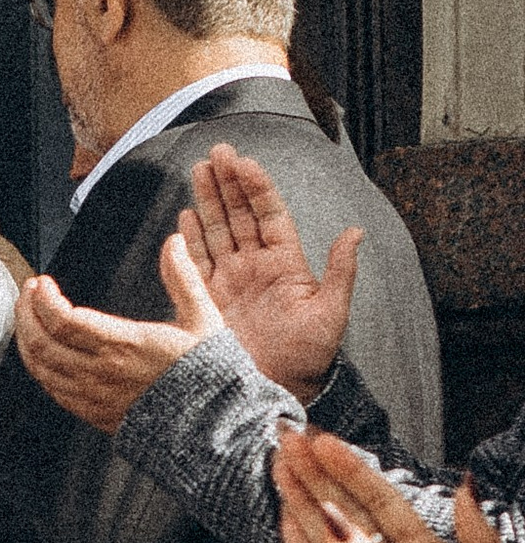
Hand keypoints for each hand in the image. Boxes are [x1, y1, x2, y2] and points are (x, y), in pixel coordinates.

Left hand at [13, 232, 219, 431]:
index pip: (64, 321)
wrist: (212, 427)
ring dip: (25, 338)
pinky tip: (40, 351)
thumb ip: (183, 278)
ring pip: (40, 367)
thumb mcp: (203, 320)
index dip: (44, 300)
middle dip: (25, 313)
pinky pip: (51, 389)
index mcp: (125, 346)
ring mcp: (93, 397)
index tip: (41, 283)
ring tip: (26, 317)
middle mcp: (102, 373)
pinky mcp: (92, 414)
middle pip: (42, 342)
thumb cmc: (209, 376)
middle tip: (28, 293)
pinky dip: (38, 366)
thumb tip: (174, 243)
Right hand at [180, 145, 359, 397]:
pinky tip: (185, 215)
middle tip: (217, 152)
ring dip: (208, 199)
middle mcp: (256, 266)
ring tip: (199, 169)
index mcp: (286, 263)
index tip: (244, 162)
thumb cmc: (309, 358)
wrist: (276, 390)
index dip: (256, 187)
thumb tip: (355, 232)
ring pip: (216, 230)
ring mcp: (230, 281)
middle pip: (239, 215)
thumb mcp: (332, 314)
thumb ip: (340, 272)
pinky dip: (189, 239)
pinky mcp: (207, 299)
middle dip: (228, 182)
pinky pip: (195, 262)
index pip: (269, 214)